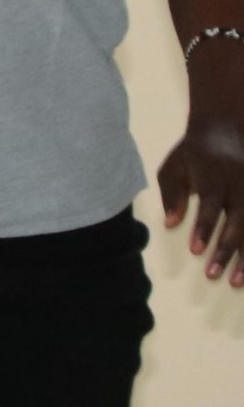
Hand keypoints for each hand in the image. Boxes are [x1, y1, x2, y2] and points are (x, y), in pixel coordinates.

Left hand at [161, 116, 243, 286]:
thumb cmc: (195, 152)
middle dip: (226, 253)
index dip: (204, 231)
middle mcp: (240, 188)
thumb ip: (172, 194)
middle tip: (215, 277)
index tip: (196, 251)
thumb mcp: (175, 166)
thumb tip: (170, 224)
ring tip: (237, 282)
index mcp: (214, 180)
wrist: (230, 124)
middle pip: (237, 225)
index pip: (210, 210)